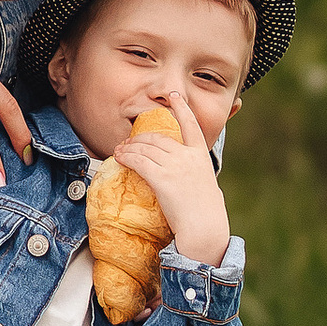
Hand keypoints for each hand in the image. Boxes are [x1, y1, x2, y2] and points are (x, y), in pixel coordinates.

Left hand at [104, 87, 230, 265]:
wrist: (204, 229)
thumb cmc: (207, 214)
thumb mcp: (207, 185)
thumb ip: (196, 173)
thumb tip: (188, 174)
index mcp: (201, 156)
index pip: (191, 125)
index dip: (181, 108)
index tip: (174, 95)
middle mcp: (188, 157)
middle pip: (158, 138)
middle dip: (140, 138)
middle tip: (128, 142)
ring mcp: (175, 167)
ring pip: (145, 148)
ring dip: (129, 148)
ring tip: (120, 150)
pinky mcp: (162, 179)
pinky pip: (138, 162)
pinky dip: (126, 157)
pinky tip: (119, 158)